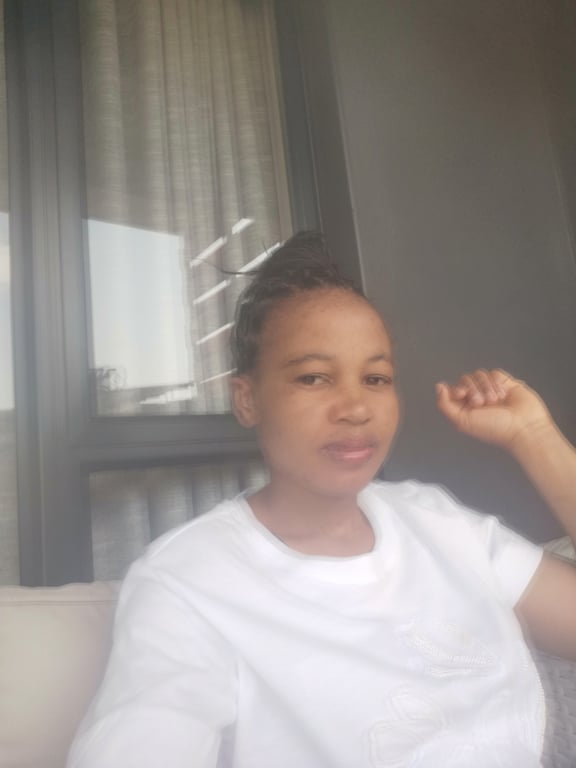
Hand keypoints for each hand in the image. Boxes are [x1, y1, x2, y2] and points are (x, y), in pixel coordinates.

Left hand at [436, 369, 552, 450]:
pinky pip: (494, 373)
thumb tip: (439, 387)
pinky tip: (504, 395)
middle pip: (466, 379)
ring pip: (480, 375)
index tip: (462, 394)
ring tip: (496, 401)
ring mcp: (491, 390)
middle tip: (482, 403)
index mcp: (466, 408)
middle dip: (473, 389)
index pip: (454, 389)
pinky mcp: (505, 383)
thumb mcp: (463, 421)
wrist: (524, 426)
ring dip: (486, 387)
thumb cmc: (496, 429)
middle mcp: (478, 398)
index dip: (457, 388)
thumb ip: (445, 405)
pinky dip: (497, 384)